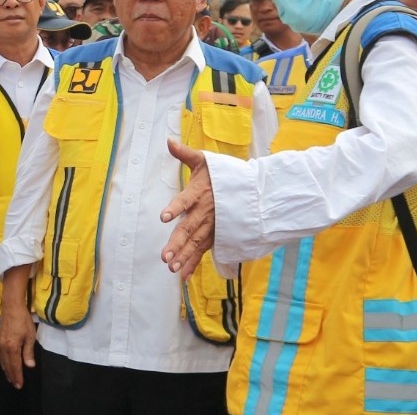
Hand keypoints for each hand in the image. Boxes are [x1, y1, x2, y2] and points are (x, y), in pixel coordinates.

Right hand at [0, 302, 35, 389]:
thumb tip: (29, 366)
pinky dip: (2, 362)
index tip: (19, 385)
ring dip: (6, 370)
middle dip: (11, 376)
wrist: (11, 307)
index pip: (15, 365)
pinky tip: (4, 364)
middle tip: (15, 385)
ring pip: (1, 361)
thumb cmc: (23, 320)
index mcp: (12, 347)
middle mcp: (3, 347)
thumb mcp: (30, 336)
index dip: (17, 376)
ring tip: (10, 377)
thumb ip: (28, 352)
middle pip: (7, 365)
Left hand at [160, 139, 215, 279]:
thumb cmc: (222, 174)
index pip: (185, 200)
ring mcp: (211, 226)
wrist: (252, 189)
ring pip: (196, 243)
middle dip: (177, 243)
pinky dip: (193, 262)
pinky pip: (202, 250)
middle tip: (164, 256)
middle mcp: (205, 212)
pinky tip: (182, 274)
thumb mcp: (205, 160)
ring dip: (184, 256)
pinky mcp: (215, 235)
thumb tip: (168, 141)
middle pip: (189, 228)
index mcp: (200, 192)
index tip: (164, 217)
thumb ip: (185, 153)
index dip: (175, 208)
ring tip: (171, 267)